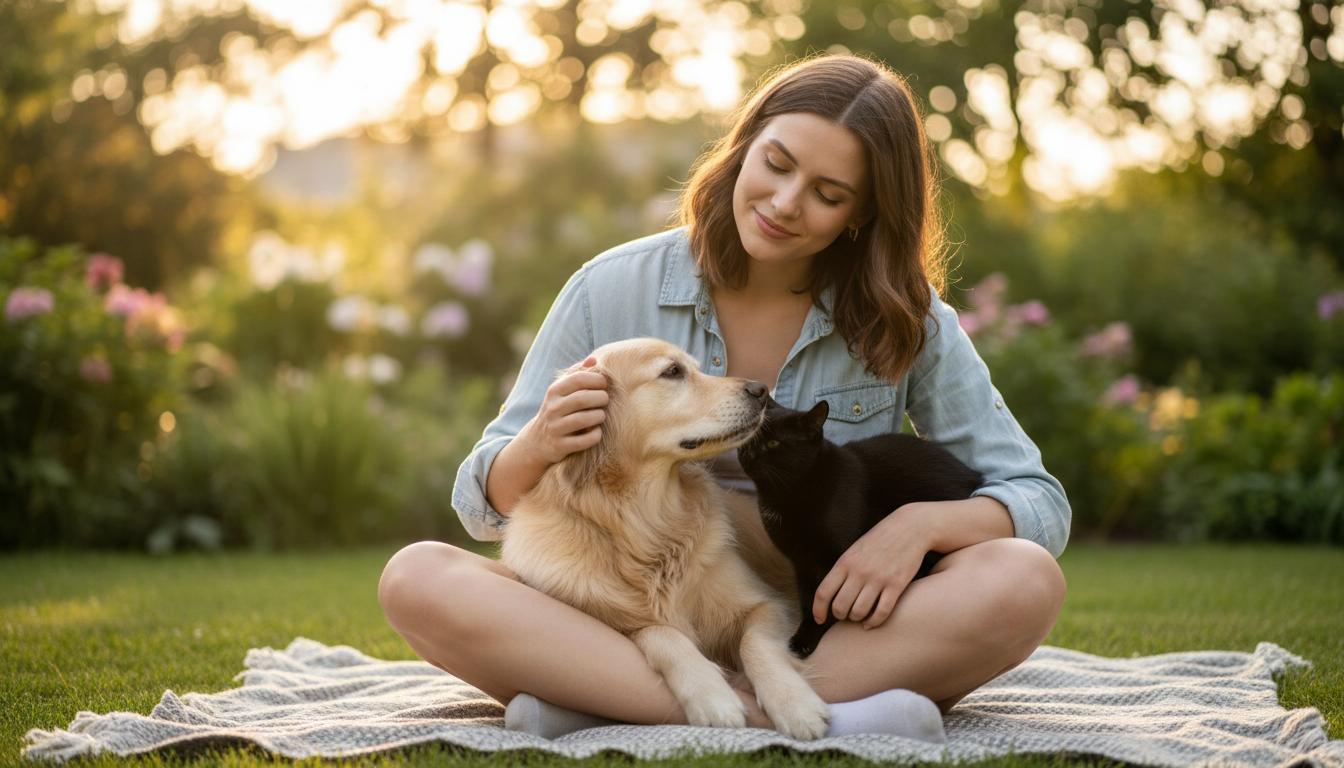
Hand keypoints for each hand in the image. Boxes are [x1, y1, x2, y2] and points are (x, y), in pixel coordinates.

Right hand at [517, 356, 608, 465]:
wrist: (537, 441)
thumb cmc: (558, 410)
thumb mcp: (562, 390)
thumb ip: (578, 373)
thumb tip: (594, 359)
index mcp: (554, 391)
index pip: (578, 379)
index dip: (597, 380)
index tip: (604, 384)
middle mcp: (552, 408)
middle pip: (582, 399)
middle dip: (601, 398)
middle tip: (606, 399)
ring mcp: (555, 428)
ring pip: (583, 420)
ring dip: (599, 416)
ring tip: (602, 415)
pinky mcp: (560, 446)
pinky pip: (583, 441)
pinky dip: (595, 436)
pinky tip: (597, 432)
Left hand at [812, 504, 935, 629]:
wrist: (910, 528)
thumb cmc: (880, 541)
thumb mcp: (855, 551)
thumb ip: (843, 571)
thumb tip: (830, 596)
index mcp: (845, 562)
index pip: (823, 592)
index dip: (818, 610)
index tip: (820, 619)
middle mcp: (859, 571)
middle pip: (840, 607)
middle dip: (840, 615)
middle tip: (845, 614)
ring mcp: (878, 578)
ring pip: (859, 612)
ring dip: (857, 619)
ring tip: (859, 616)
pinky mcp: (897, 585)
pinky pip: (881, 612)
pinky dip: (874, 622)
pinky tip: (871, 623)